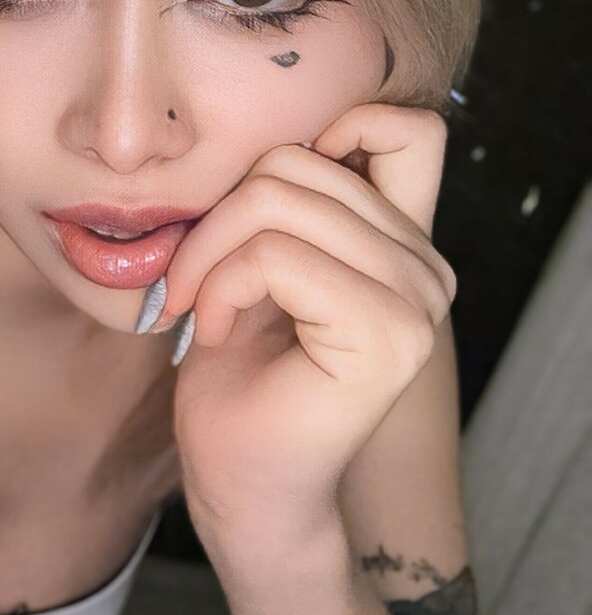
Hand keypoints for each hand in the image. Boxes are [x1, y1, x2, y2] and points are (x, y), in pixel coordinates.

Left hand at [158, 104, 456, 555]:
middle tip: (188, 283)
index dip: (325, 134)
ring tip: (200, 310)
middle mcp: (426, 266)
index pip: (401, 126)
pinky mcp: (387, 334)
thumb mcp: (259, 262)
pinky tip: (213, 334)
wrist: (242, 488)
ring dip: (210, 253)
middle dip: (218, 214)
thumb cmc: (240, 381)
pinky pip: (275, 255)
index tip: (256, 204)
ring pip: (280, 201)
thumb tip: (272, 133)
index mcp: (405, 242)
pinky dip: (219, 285)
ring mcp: (417, 301)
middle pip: (301, 161)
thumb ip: (289, 201)